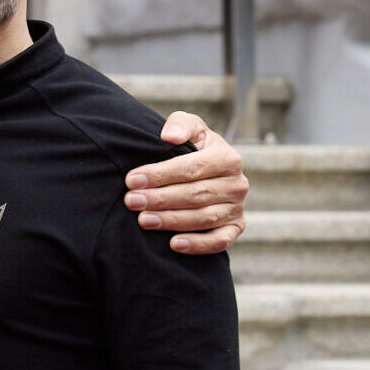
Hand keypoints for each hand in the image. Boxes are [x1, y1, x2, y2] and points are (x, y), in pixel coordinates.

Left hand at [124, 110, 247, 254]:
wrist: (210, 169)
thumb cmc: (193, 146)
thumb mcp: (189, 127)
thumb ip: (180, 124)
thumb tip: (169, 136)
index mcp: (228, 158)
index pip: (191, 168)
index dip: (160, 175)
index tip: (132, 180)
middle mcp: (237, 184)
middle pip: (195, 195)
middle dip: (160, 199)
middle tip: (131, 201)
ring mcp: (237, 208)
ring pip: (204, 218)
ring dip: (172, 221)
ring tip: (143, 220)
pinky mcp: (236, 228)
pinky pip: (220, 241)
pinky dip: (198, 245)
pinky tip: (174, 244)